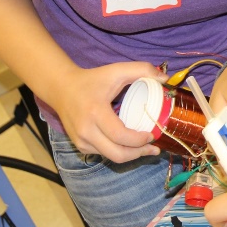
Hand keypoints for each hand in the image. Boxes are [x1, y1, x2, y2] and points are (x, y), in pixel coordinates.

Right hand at [47, 62, 166, 161]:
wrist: (61, 89)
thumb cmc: (92, 80)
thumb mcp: (116, 70)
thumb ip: (141, 70)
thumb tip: (165, 79)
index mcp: (95, 113)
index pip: (121, 136)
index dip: (139, 141)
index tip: (153, 135)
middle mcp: (86, 131)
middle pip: (117, 154)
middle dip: (139, 154)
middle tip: (154, 148)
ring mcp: (81, 141)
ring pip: (111, 157)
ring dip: (130, 155)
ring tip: (145, 148)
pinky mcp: (80, 146)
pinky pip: (104, 154)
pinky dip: (118, 152)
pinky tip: (128, 146)